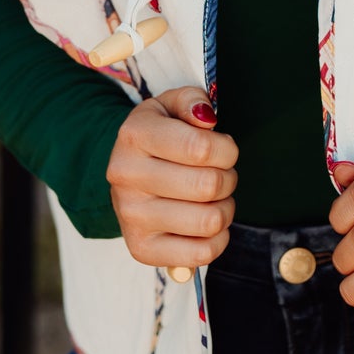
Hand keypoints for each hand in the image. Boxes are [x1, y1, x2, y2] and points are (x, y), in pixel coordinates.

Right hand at [107, 86, 237, 271]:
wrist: (126, 172)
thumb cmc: (158, 136)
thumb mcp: (170, 105)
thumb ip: (192, 100)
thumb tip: (206, 119)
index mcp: (135, 135)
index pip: (200, 148)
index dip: (227, 150)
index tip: (223, 150)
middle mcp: (126, 176)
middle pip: (209, 185)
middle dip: (228, 178)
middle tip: (220, 174)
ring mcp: (131, 216)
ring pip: (210, 220)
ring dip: (225, 208)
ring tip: (213, 198)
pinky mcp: (141, 248)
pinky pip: (202, 253)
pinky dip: (217, 239)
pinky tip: (206, 224)